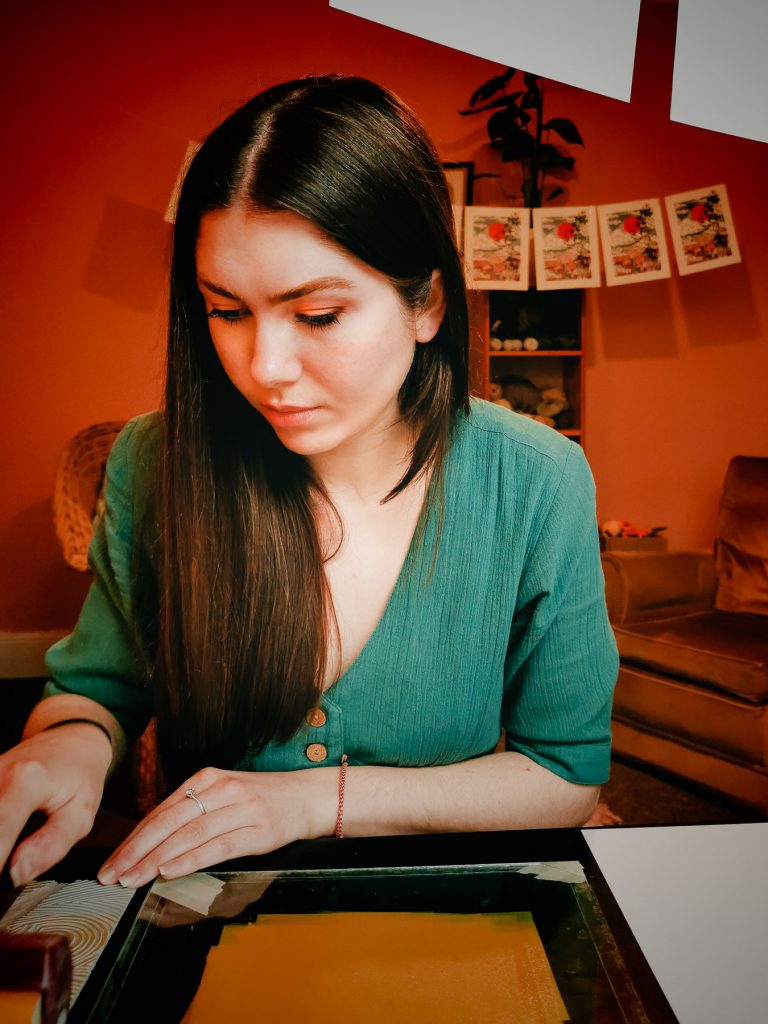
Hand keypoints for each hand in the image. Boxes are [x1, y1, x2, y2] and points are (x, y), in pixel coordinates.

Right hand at [0, 725, 112, 885]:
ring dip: (1, 839)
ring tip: (19, 837)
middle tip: (20, 854)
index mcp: (26, 781)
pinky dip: (0, 826)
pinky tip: (10, 829)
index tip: (6, 880)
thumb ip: (51, 845)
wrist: (70, 742)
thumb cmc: (79, 777)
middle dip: (1, 851)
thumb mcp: (81, 813)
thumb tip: (16, 874)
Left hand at [97, 766, 334, 886]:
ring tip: (133, 878)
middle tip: (112, 875)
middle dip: (135, 851)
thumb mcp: (223, 795)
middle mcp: (221, 789)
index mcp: (207, 779)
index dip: (133, 838)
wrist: (307, 797)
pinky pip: (216, 846)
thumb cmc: (260, 799)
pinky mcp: (257, 830)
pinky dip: (189, 860)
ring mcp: (239, 808)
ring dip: (155, 859)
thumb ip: (191, 812)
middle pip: (168, 822)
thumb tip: (149, 841)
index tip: (112, 861)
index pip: (160, 811)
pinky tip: (169, 871)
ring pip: (188, 835)